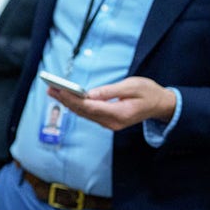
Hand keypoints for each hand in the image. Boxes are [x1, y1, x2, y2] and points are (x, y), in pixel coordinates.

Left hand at [48, 76, 175, 130]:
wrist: (159, 105)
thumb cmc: (148, 92)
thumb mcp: (132, 86)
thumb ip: (110, 91)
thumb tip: (90, 94)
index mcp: (119, 114)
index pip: (90, 107)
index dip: (74, 99)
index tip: (60, 90)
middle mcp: (112, 122)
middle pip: (84, 112)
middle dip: (66, 100)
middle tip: (50, 88)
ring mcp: (109, 124)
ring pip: (84, 114)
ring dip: (68, 103)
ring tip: (53, 91)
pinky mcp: (107, 121)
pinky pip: (89, 114)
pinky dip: (77, 105)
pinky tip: (66, 97)